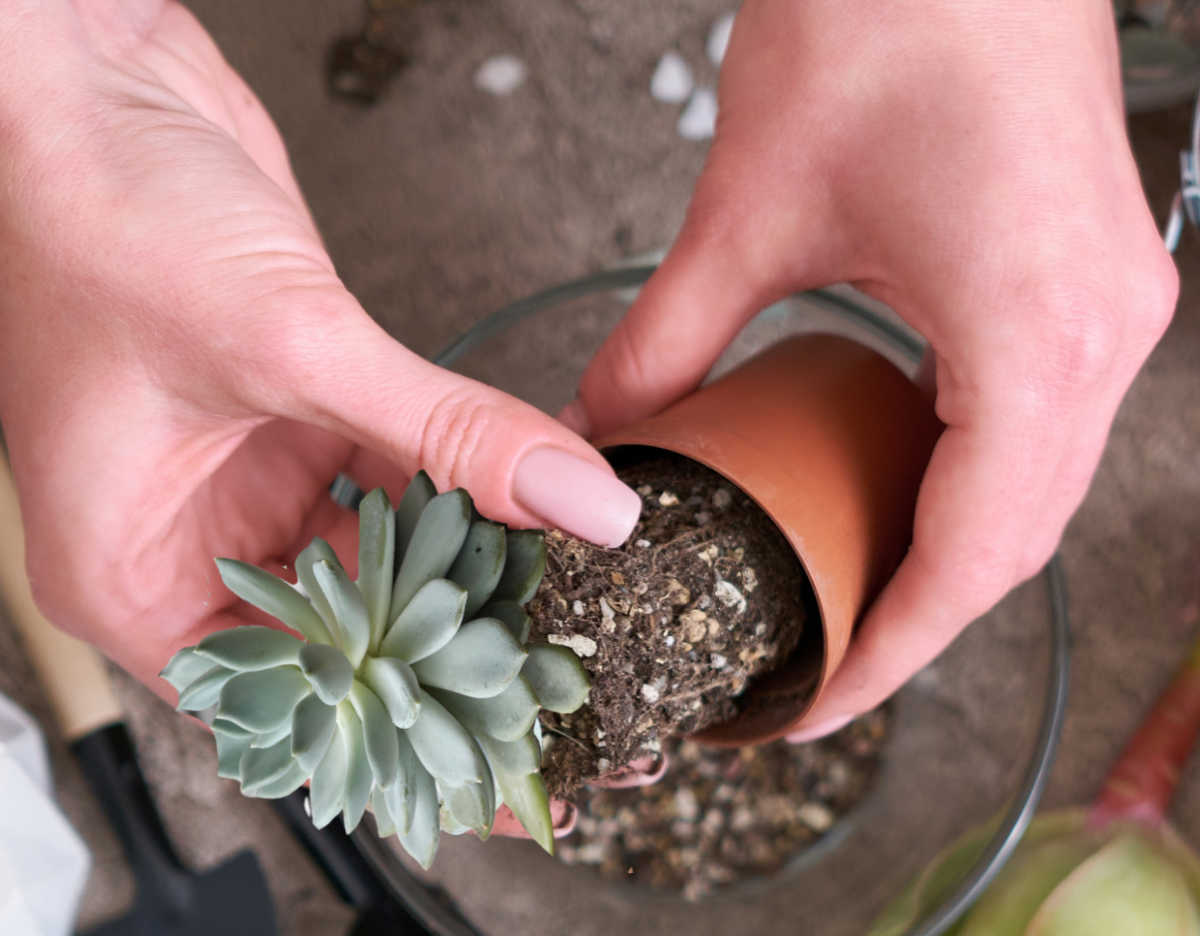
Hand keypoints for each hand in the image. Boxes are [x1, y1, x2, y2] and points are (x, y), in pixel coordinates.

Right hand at [0, 1, 640, 698]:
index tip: (496, 740)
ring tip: (564, 592)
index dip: (392, 722)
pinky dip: (460, 484)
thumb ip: (448, 433)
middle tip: (555, 661)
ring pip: (380, 548)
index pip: (281, 694)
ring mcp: (249, 473)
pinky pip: (397, 471)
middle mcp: (192, 534)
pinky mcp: (299, 411)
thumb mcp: (289, 346)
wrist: (100, 88)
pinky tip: (530, 500)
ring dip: (468, 559)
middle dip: (446, 638)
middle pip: (341, 627)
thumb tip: (575, 502)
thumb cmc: (109, 216)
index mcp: (136, 570)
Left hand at [566, 0, 1177, 736]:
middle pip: (1011, 543)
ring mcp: (1110, 308)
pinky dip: (962, 483)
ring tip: (841, 599)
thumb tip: (609, 429)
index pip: (968, 558)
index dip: (887, 655)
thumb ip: (670, 338)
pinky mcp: (1088, 280)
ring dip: (941, 558)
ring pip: (1032, 493)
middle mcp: (1102, 338)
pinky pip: (1036, 427)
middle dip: (910, 622)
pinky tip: (886, 494)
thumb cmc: (882, 18)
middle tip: (812, 668)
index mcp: (1034, 337)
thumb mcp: (750, 207)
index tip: (811, 709)